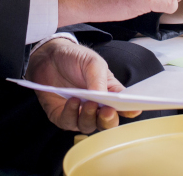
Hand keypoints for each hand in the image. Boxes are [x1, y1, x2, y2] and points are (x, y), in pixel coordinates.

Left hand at [25, 37, 139, 133]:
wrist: (48, 56)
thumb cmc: (74, 58)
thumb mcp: (92, 62)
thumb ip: (99, 80)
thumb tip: (104, 98)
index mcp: (109, 93)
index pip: (123, 106)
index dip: (130, 110)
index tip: (134, 109)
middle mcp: (96, 107)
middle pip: (107, 123)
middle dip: (108, 120)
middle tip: (107, 111)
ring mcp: (79, 113)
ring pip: (88, 126)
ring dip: (89, 117)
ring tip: (88, 102)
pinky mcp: (62, 116)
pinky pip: (68, 123)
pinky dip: (71, 114)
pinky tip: (72, 100)